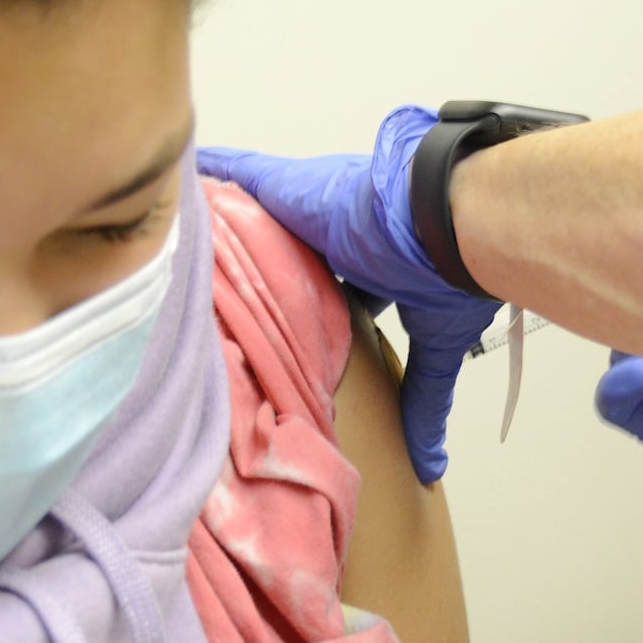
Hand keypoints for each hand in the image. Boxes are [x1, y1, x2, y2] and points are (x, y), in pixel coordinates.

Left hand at [198, 107, 500, 482]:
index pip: (334, 288)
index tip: (285, 325)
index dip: (310, 305)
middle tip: (226, 284)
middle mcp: (346, 236)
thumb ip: (423, 404)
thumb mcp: (435, 347)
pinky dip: (218, 172)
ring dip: (236, 221)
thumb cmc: (450, 275)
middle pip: (297, 253)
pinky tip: (191, 175)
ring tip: (195, 231)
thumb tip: (432, 470)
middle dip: (268, 266)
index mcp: (380, 266)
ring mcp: (318, 210)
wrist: (451, 222)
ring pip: (265, 216)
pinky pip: (243, 176)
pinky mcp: (293, 189)